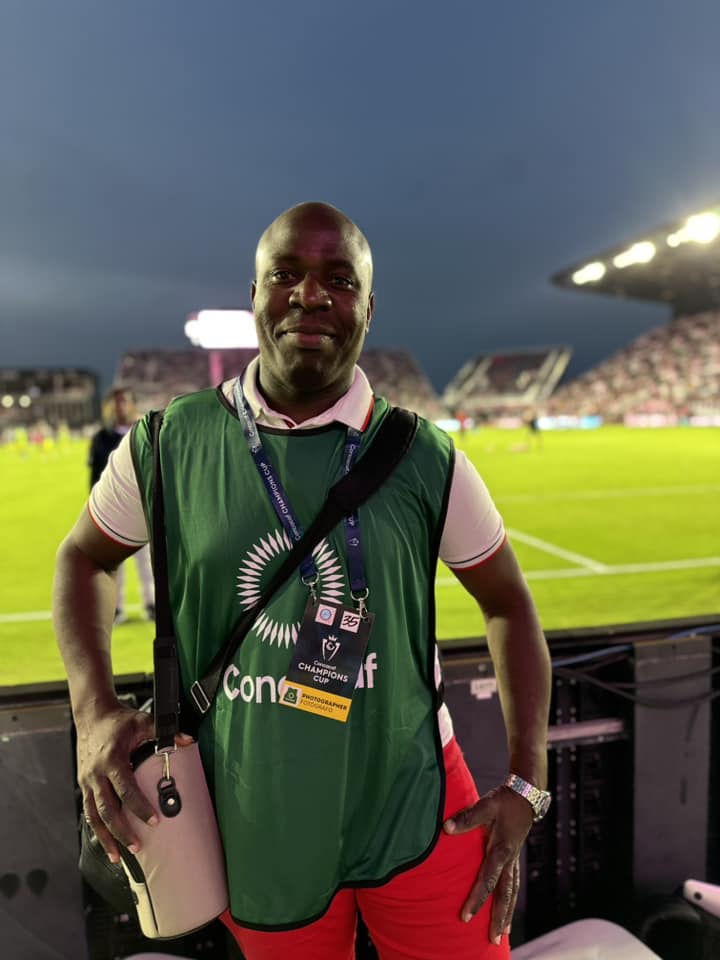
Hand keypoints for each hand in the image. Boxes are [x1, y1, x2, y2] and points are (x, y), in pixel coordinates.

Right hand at [76, 700, 191, 861]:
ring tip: (118, 856)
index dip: (139, 806)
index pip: (126, 789)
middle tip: (137, 846)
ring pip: (94, 816)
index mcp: (112, 760)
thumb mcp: (142, 720)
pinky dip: (97, 830)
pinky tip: (106, 843)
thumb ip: (163, 731)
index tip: (154, 821)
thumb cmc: (118, 720)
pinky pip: (89, 812)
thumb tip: (187, 740)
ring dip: (106, 837)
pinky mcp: (84, 785)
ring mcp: (87, 782)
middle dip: (121, 831)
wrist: (92, 716)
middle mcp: (96, 774)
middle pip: (107, 809)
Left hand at [443, 784, 533, 943]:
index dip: (477, 899)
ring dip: (506, 913)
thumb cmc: (503, 800)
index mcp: (501, 850)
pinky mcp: (514, 858)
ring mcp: (513, 860)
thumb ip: (467, 818)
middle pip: (504, 895)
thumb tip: (446, 829)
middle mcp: (509, 859)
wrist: (525, 795)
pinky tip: (506, 910)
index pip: (487, 880)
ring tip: (502, 934)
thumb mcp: (486, 805)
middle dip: (497, 917)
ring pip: (511, 892)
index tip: (466, 916)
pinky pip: (513, 884)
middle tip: (492, 940)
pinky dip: (509, 900)